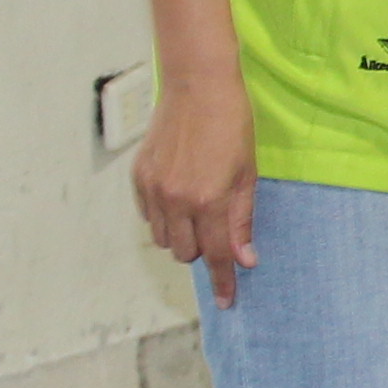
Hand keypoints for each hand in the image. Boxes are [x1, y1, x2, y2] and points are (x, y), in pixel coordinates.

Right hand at [130, 68, 261, 308]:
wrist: (197, 86)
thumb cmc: (231, 125)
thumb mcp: (248, 174)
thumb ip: (242, 219)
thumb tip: (244, 258)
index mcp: (209, 200)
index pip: (217, 255)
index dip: (223, 281)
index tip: (227, 301)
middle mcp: (177, 200)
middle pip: (186, 253)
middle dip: (202, 251)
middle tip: (216, 231)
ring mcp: (154, 189)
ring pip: (165, 239)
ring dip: (182, 236)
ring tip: (197, 210)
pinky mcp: (139, 176)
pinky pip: (149, 216)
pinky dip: (164, 216)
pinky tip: (178, 196)